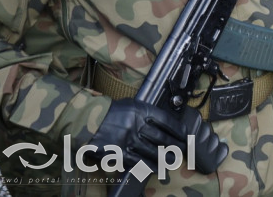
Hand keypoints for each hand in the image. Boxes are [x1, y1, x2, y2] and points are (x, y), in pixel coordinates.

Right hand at [90, 100, 225, 174]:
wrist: (87, 120)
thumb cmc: (111, 112)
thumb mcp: (132, 105)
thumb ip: (147, 113)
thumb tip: (164, 123)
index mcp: (141, 111)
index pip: (166, 121)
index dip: (178, 130)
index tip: (185, 135)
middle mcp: (136, 125)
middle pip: (161, 138)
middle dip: (175, 145)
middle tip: (183, 150)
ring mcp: (127, 139)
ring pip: (152, 151)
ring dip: (164, 158)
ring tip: (173, 161)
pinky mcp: (118, 152)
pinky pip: (137, 161)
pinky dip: (148, 165)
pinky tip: (156, 168)